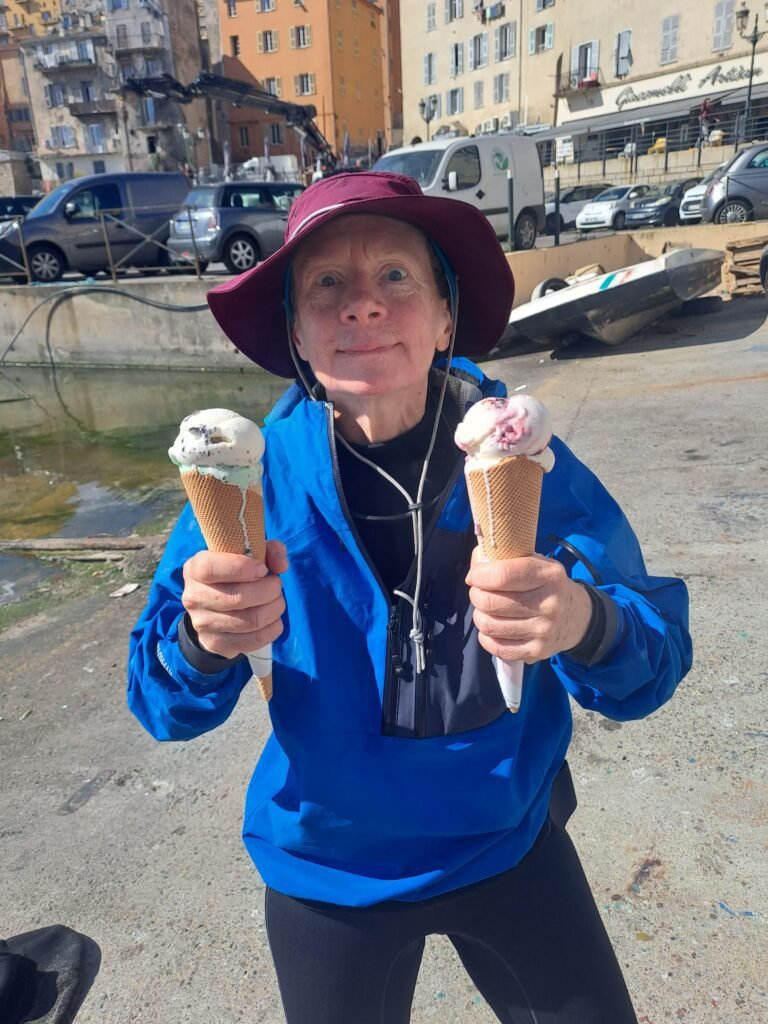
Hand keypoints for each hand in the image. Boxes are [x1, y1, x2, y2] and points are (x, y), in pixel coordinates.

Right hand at [181, 541, 288, 659]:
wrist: (214, 608)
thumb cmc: (235, 574)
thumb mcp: (247, 553)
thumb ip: (268, 551)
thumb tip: (281, 565)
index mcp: (195, 569)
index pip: (210, 569)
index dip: (240, 568)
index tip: (262, 569)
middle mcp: (193, 597)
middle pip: (236, 598)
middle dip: (268, 590)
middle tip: (277, 585)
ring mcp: (202, 623)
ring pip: (248, 621)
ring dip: (273, 610)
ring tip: (277, 601)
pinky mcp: (216, 643)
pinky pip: (253, 640)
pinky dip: (272, 629)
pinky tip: (274, 620)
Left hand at [466, 553, 592, 664]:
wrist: (578, 617)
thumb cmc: (546, 585)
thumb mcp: (536, 563)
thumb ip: (505, 558)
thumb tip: (475, 568)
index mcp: (549, 575)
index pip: (503, 575)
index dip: (480, 575)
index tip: (475, 575)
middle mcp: (549, 604)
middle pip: (491, 602)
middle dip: (476, 595)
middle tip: (478, 592)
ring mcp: (544, 631)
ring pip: (489, 626)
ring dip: (479, 616)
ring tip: (485, 610)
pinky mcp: (537, 651)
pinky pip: (497, 648)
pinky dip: (486, 637)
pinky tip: (493, 628)